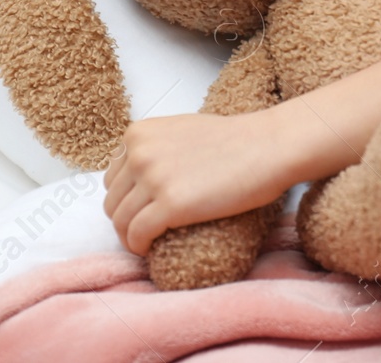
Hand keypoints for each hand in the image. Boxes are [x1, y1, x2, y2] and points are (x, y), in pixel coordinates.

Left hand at [102, 110, 293, 255]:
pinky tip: (151, 249)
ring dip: (131, 237)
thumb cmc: (234, 140)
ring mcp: (153, 178)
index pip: (112, 178)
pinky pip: (137, 235)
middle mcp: (139, 153)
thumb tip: (139, 175)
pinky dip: (139, 247)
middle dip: (126, 219)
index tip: (141, 211)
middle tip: (147, 231)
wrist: (268, 146)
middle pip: (113, 201)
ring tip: (149, 242)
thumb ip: (154, 147)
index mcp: (138, 134)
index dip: (126, 199)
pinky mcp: (170, 205)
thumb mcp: (180, 130)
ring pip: (121, 222)